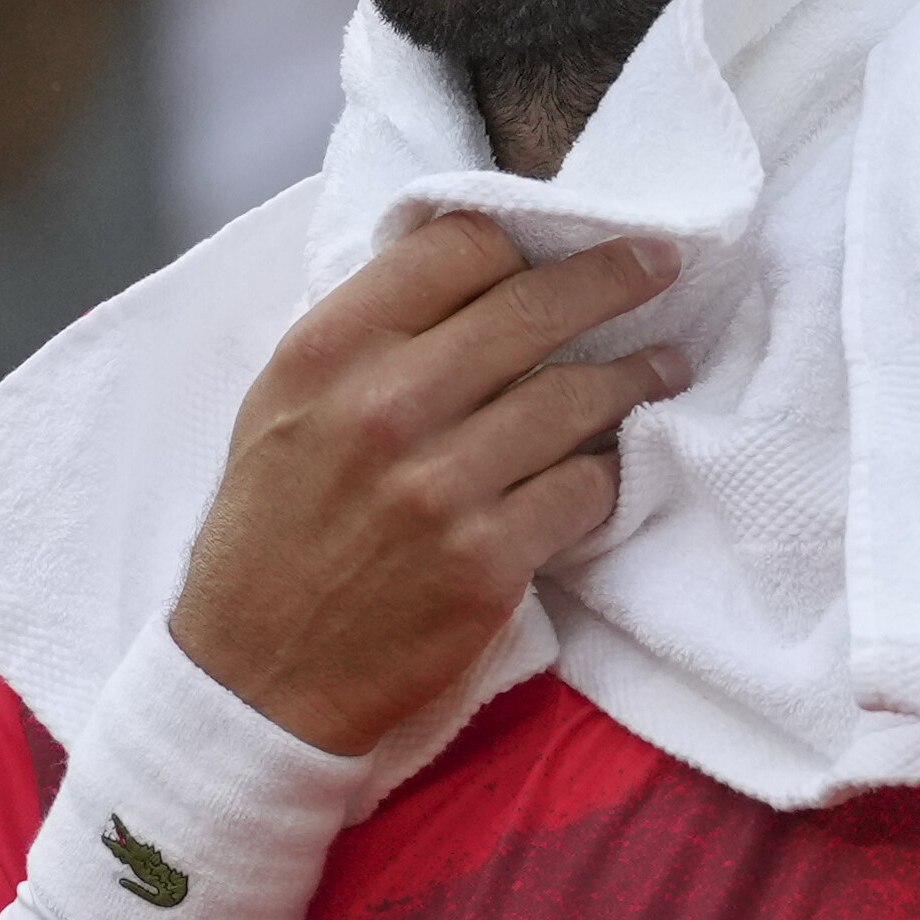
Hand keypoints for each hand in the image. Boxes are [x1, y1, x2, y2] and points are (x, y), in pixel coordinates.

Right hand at [164, 214, 684, 758]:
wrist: (256, 676)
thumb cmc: (269, 535)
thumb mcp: (280, 405)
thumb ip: (363, 339)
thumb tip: (466, 278)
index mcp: (329, 351)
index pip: (457, 247)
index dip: (519, 243)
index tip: (558, 245)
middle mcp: (387, 406)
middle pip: (535, 306)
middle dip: (614, 278)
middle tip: (658, 266)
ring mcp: (443, 487)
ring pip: (578, 396)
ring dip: (636, 375)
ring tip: (663, 365)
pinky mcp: (488, 561)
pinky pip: (586, 489)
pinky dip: (611, 472)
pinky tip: (618, 463)